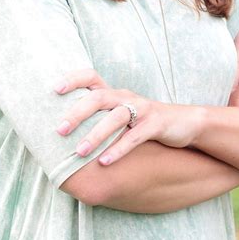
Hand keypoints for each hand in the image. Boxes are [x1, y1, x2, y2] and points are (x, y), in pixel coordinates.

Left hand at [54, 69, 200, 165]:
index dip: (72, 79)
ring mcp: (142, 109)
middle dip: (77, 113)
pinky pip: (135, 136)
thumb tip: (65, 130)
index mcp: (115, 93)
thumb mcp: (122, 113)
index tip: (54, 90)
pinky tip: (105, 162)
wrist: (184, 122)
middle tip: (59, 130)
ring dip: (96, 134)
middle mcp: (126, 97)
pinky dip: (119, 149)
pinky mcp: (155, 124)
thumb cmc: (144, 121)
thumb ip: (99, 117)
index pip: (91, 76)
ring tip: (80, 152)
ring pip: (116, 117)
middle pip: (98, 98)